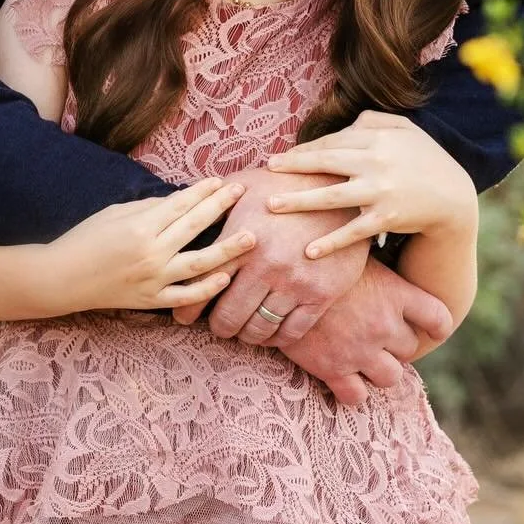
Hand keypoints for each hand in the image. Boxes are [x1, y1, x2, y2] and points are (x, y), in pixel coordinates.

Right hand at [53, 179, 256, 312]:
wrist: (62, 278)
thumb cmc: (85, 239)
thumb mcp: (114, 213)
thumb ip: (148, 207)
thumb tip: (179, 201)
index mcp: (140, 226)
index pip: (181, 204)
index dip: (203, 191)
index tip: (221, 181)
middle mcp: (151, 252)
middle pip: (195, 226)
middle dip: (220, 207)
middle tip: (241, 194)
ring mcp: (153, 279)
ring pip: (199, 263)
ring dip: (227, 249)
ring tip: (251, 237)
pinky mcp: (151, 300)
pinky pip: (184, 296)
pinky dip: (205, 289)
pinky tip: (225, 277)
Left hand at [172, 168, 368, 345]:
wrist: (340, 189)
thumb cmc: (286, 184)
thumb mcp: (246, 185)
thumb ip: (214, 204)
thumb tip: (186, 213)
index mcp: (243, 240)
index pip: (205, 284)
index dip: (190, 307)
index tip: (183, 317)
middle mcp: (267, 266)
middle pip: (230, 315)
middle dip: (220, 327)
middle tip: (219, 326)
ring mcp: (295, 283)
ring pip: (260, 329)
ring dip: (247, 335)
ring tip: (243, 330)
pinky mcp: (321, 294)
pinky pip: (292, 332)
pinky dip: (277, 338)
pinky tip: (270, 332)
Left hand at [265, 112, 476, 257]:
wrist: (453, 199)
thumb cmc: (424, 160)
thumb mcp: (405, 130)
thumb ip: (373, 122)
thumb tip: (343, 124)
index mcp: (378, 138)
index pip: (332, 142)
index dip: (303, 150)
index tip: (279, 159)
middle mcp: (377, 162)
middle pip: (325, 162)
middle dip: (292, 167)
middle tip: (266, 171)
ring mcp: (380, 192)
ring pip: (331, 196)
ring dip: (298, 202)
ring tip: (272, 207)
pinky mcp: (386, 218)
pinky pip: (352, 231)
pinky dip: (331, 242)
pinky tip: (308, 251)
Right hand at [278, 263, 452, 405]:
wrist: (276, 274)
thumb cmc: (315, 256)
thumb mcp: (353, 253)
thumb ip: (373, 264)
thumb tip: (386, 253)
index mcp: (394, 293)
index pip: (438, 318)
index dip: (437, 326)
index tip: (430, 329)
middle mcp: (383, 325)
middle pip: (410, 348)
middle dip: (396, 344)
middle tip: (374, 333)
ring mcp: (360, 350)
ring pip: (390, 378)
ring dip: (379, 370)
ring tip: (361, 357)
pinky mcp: (332, 368)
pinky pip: (355, 396)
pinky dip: (352, 392)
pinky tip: (341, 378)